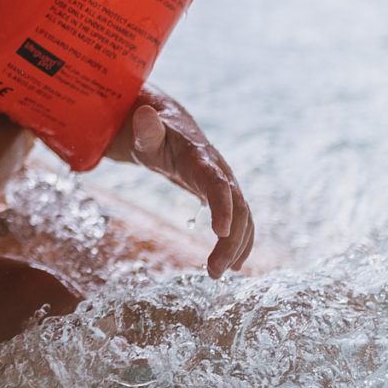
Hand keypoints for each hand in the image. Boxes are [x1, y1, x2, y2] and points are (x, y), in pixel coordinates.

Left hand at [108, 88, 254, 276]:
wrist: (173, 128)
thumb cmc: (155, 134)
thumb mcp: (145, 133)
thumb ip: (146, 129)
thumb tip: (144, 114)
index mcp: (201, 159)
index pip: (217, 184)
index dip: (222, 207)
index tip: (221, 233)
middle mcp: (221, 172)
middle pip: (237, 208)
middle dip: (231, 241)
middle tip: (213, 271)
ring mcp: (227, 184)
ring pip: (244, 218)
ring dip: (237, 248)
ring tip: (218, 274)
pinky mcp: (226, 196)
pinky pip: (243, 221)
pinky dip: (242, 243)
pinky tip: (235, 266)